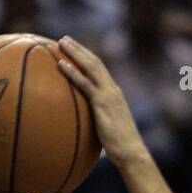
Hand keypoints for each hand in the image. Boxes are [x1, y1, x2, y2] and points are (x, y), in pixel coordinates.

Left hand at [56, 36, 146, 169]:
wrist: (131, 153)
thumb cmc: (120, 148)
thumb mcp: (108, 130)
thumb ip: (98, 122)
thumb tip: (84, 127)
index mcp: (114, 94)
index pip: (100, 70)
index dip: (87, 58)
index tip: (75, 50)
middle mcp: (112, 89)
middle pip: (94, 62)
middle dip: (79, 49)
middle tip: (64, 39)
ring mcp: (108, 94)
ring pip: (90, 67)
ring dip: (75, 53)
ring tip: (60, 43)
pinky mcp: (103, 103)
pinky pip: (85, 83)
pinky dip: (73, 72)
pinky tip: (60, 64)